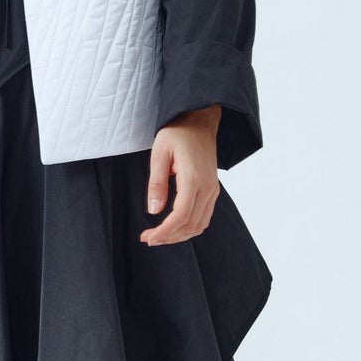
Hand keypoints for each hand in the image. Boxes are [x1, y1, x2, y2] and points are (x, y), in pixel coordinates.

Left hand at [139, 106, 220, 244]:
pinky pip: (204, 217)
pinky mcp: (213, 190)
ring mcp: (213, 190)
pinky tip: (174, 227)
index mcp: (193, 179)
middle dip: (169, 237)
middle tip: (148, 238)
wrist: (200, 121)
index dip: (164, 231)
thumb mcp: (159, 154)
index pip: (181, 216)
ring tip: (159, 235)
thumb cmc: (178, 133)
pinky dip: (189, 227)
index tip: (148, 237)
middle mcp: (207, 188)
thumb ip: (156, 183)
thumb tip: (153, 210)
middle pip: (191, 225)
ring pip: (199, 225)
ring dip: (179, 235)